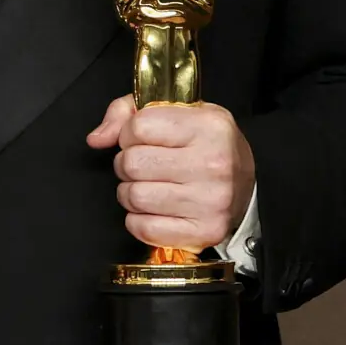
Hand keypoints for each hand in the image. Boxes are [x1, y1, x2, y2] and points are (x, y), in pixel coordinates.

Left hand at [86, 96, 252, 251]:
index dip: (130, 133)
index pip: (138, 127)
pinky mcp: (204, 232)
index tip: (144, 139)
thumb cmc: (206, 146)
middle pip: (131, 163)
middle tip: (145, 165)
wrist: (249, 186)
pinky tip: (154, 210)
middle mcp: (212, 164)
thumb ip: (129, 112)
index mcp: (208, 126)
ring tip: (149, 186)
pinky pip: (143, 229)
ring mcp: (210, 202)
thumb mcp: (178, 112)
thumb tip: (97, 138)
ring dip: (130, 192)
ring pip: (133, 196)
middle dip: (127, 163)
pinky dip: (138, 220)